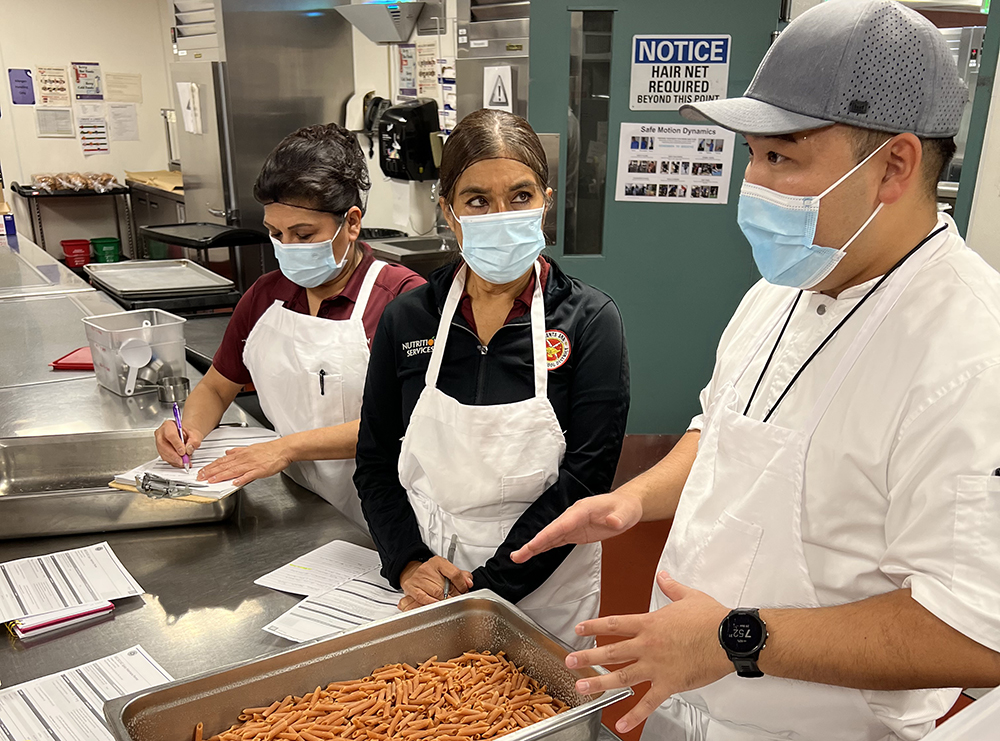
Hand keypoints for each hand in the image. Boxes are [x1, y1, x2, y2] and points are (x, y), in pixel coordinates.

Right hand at [154, 420, 203, 467]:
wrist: (185, 434)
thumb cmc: (187, 433)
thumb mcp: (194, 433)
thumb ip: (193, 440)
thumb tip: (189, 449)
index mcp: (168, 425)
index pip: (171, 435)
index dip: (177, 445)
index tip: (183, 452)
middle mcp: (161, 433)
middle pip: (164, 446)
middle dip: (174, 456)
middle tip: (183, 461)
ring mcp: (158, 442)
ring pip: (163, 453)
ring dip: (174, 460)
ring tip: (184, 462)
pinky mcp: (160, 450)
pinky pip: (164, 457)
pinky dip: (173, 462)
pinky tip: (180, 463)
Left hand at [197, 439, 292, 485]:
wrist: (282, 449)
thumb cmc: (269, 450)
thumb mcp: (250, 447)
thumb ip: (238, 451)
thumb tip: (228, 452)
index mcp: (241, 454)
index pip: (222, 460)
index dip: (211, 466)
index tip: (202, 471)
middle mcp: (244, 459)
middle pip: (224, 466)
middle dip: (211, 472)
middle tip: (201, 477)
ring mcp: (251, 465)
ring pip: (233, 470)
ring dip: (221, 476)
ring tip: (212, 481)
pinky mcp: (260, 470)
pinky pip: (249, 475)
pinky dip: (241, 479)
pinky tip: (235, 483)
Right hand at [398, 558, 473, 609]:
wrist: (412, 573)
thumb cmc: (431, 572)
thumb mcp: (447, 569)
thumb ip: (461, 575)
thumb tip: (469, 581)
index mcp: (438, 562)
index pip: (454, 573)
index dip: (462, 584)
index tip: (464, 589)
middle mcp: (426, 569)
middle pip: (445, 586)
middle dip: (454, 595)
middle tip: (458, 598)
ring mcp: (418, 579)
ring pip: (436, 594)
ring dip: (445, 601)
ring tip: (450, 601)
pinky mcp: (411, 588)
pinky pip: (424, 599)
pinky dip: (433, 603)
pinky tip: (438, 604)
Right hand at [511, 491, 642, 563]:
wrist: (625, 506)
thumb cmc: (625, 507)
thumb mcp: (626, 513)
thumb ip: (619, 517)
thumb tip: (613, 521)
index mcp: (582, 510)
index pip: (561, 524)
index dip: (547, 535)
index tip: (534, 545)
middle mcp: (573, 516)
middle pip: (549, 531)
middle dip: (533, 543)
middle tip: (517, 555)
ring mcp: (572, 524)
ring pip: (549, 536)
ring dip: (534, 547)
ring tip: (518, 557)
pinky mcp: (574, 532)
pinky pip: (555, 540)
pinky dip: (543, 546)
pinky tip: (533, 552)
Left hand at [565, 572, 731, 734]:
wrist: (729, 637)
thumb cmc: (711, 618)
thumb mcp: (688, 596)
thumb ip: (671, 587)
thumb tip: (663, 576)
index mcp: (650, 624)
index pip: (615, 624)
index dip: (594, 626)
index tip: (579, 629)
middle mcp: (648, 645)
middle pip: (611, 651)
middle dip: (587, 657)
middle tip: (570, 661)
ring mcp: (656, 666)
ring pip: (622, 676)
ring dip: (600, 683)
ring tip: (582, 688)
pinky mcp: (669, 684)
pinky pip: (648, 702)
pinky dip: (634, 714)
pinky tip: (622, 722)